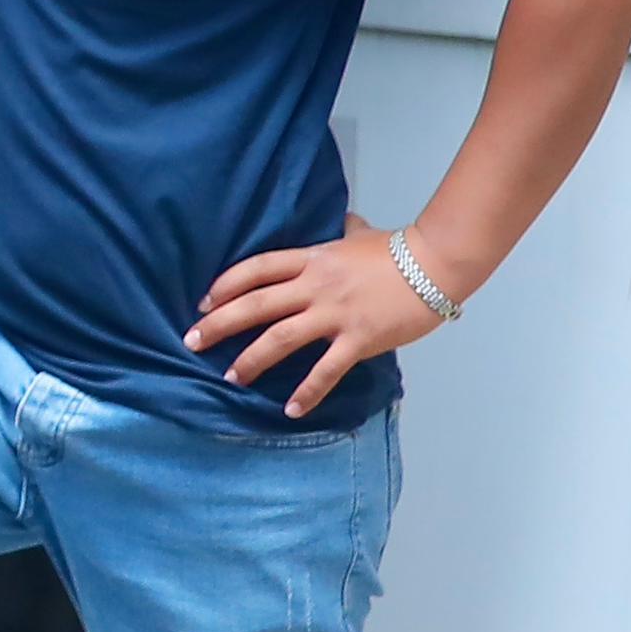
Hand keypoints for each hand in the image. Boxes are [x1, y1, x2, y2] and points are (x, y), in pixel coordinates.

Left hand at [188, 213, 447, 418]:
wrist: (438, 264)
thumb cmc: (399, 250)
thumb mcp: (360, 234)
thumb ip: (343, 231)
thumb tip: (341, 222)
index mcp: (312, 260)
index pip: (256, 270)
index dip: (225, 285)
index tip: (203, 302)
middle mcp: (316, 286)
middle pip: (255, 305)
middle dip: (219, 324)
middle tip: (192, 342)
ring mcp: (335, 314)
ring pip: (280, 338)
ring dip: (251, 360)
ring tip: (231, 376)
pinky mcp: (358, 339)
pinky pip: (326, 370)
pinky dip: (307, 392)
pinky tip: (290, 409)